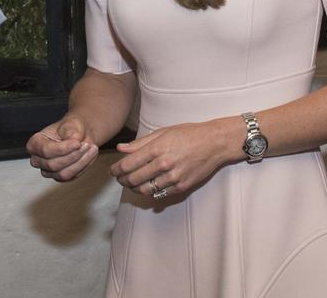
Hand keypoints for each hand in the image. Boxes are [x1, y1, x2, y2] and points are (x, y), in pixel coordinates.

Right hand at [26, 116, 97, 181]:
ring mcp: (47, 170)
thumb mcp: (71, 125)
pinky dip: (83, 166)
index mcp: (35, 143)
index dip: (63, 148)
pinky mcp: (59, 177)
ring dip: (80, 162)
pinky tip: (89, 155)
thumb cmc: (71, 128)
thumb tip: (75, 142)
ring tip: (91, 149)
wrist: (78, 135)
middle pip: (53, 165)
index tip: (77, 142)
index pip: (46, 151)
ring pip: (63, 174)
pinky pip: (71, 177)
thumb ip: (71, 133)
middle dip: (73, 155)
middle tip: (87, 145)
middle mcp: (37, 159)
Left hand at [109, 119, 235, 197]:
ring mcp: (173, 177)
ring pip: (145, 190)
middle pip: (134, 178)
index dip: (116, 170)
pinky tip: (146, 187)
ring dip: (133, 189)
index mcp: (157, 148)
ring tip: (130, 184)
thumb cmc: (188, 134)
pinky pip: (160, 194)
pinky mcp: (182, 187)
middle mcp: (164, 164)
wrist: (214, 143)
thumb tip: (121, 149)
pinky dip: (149, 192)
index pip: (128, 164)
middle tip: (118, 179)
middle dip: (122, 180)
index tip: (112, 171)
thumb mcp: (163, 132)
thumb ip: (140, 143)